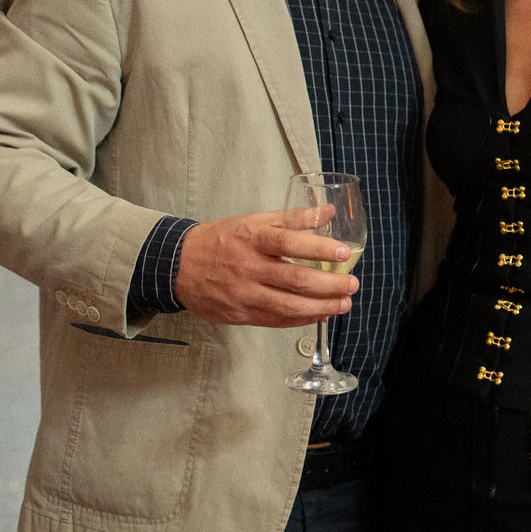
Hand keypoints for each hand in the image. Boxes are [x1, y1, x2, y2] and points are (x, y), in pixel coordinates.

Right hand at [173, 210, 359, 327]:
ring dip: (321, 307)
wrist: (178, 266)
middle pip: (295, 279)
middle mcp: (248, 266)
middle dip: (329, 285)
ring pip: (288, 305)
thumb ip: (292, 217)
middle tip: (352, 284)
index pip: (289, 241)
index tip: (344, 252)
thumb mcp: (253, 220)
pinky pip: (276, 320)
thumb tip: (328, 211)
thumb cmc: (221, 240)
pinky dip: (301, 319)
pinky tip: (320, 314)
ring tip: (343, 303)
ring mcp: (244, 293)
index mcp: (251, 237)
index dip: (319, 247)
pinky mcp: (240, 314)